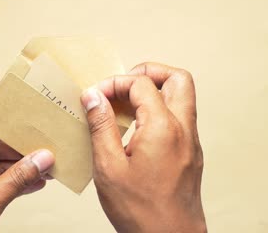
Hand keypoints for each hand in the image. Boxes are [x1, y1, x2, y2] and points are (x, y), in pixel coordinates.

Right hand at [81, 63, 205, 231]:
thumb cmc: (140, 210)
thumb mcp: (108, 165)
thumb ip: (101, 125)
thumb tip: (93, 96)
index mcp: (163, 128)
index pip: (141, 84)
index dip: (114, 83)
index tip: (96, 95)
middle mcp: (183, 129)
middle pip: (177, 78)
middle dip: (147, 73)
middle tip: (122, 84)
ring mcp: (190, 141)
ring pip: (181, 96)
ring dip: (154, 91)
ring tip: (125, 105)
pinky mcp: (189, 152)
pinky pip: (178, 117)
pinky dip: (158, 110)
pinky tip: (134, 128)